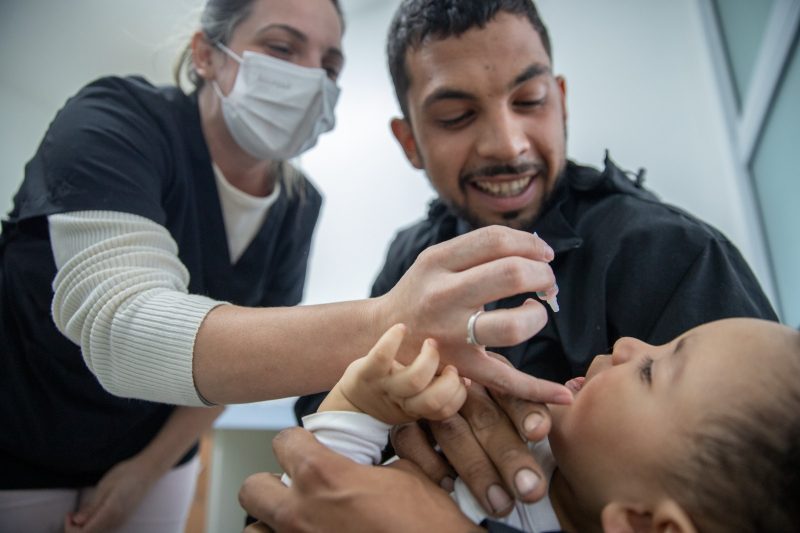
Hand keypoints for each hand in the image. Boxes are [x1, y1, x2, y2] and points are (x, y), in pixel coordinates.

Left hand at [64, 457, 157, 531]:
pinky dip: (93, 524)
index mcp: (110, 513)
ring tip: (80, 511)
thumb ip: (92, 506)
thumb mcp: (105, 486)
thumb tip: (76, 521)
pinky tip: (91, 512)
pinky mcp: (122, 519)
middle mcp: (116, 522)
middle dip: (76, 529)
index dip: (71, 528)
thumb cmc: (126, 474)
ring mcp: (120, 522)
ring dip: (84, 527)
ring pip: (96, 532)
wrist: (147, 471)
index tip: (68, 514)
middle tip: (71, 513)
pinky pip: (103, 528)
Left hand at [239, 427, 480, 532]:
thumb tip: (382, 446)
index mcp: (324, 476)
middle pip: (252, 489)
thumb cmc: (430, 523)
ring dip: (271, 522)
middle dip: (270, 485)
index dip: (297, 444)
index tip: (306, 450)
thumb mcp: (411, 473)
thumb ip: (381, 457)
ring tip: (296, 521)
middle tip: (294, 489)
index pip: (283, 442)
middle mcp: (301, 513)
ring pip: (255, 531)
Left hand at [320, 324, 466, 423]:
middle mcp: (402, 402)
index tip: (461, 378)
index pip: (445, 410)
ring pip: (413, 381)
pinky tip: (401, 328)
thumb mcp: (418, 399)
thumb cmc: (395, 394)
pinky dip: (392, 340)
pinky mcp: (365, 372)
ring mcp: (384, 386)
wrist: (354, 402)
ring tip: (431, 344)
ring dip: (428, 359)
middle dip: (448, 381)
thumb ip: (441, 389)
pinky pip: (380, 356)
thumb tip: (469, 376)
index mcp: (417, 409)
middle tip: (449, 364)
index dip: (458, 394)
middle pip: (432, 400)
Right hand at [378, 226, 570, 403]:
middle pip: (511, 274)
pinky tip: (563, 392)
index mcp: (436, 263)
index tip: (543, 254)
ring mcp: (451, 335)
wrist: (379, 337)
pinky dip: (539, 389)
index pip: (495, 240)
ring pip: (513, 325)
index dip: (530, 244)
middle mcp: (442, 296)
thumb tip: (535, 247)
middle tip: (545, 283)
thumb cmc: (419, 294)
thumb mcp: (434, 261)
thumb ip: (477, 251)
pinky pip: (507, 381)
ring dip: (538, 317)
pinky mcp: (460, 368)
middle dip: (542, 276)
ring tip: (535, 312)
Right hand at [392, 375, 552, 516]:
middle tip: (530, 490)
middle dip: (509, 455)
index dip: (526, 410)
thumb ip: (533, 407)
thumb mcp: (507, 400)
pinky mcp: (404, 421)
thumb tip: (570, 396)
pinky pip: (411, 441)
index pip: (510, 391)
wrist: (416, 390)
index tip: (540, 431)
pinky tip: (450, 487)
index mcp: (491, 376)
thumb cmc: (480, 408)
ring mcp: (429, 403)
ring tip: (501, 504)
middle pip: (485, 418)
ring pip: (452, 433)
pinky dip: (430, 464)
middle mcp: (461, 385)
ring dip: (477, 470)